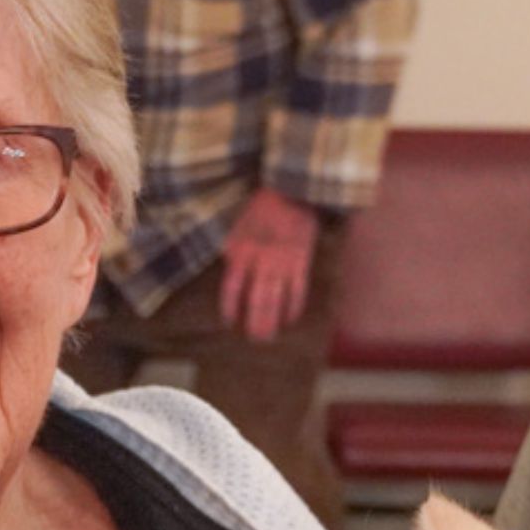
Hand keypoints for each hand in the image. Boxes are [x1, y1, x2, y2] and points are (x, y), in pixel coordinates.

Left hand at [218, 187, 320, 341]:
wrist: (291, 190)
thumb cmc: (262, 206)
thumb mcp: (237, 225)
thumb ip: (233, 249)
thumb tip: (230, 269)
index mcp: (241, 251)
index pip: (231, 288)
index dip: (229, 308)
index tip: (229, 321)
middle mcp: (260, 261)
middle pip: (255, 300)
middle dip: (254, 323)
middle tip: (254, 338)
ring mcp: (282, 264)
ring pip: (276, 300)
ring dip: (271, 321)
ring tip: (268, 337)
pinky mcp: (301, 262)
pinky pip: (297, 291)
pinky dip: (293, 308)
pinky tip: (290, 320)